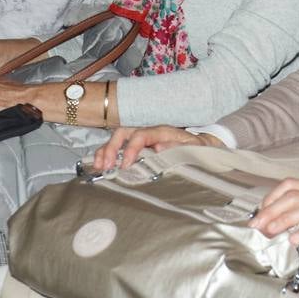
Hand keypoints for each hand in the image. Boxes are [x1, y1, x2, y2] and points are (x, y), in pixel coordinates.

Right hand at [90, 124, 223, 172]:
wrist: (200, 146)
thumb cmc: (196, 149)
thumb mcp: (193, 149)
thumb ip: (178, 147)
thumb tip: (160, 148)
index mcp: (162, 131)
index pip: (141, 135)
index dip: (131, 148)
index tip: (125, 164)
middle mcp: (149, 131)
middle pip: (124, 132)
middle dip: (112, 147)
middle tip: (106, 165)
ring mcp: (141, 137)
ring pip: (118, 137)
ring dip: (106, 150)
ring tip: (99, 166)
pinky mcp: (137, 145)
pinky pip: (119, 146)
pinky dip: (107, 154)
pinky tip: (100, 165)